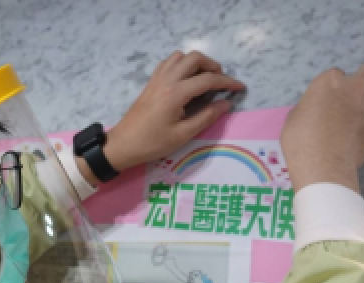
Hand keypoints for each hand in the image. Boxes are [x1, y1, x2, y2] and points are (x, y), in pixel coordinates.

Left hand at [80, 51, 244, 182]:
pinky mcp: (151, 82)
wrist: (123, 144)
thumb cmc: (152, 143)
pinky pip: (169, 63)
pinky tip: (186, 80)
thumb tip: (225, 104)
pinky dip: (182, 65)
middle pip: (195, 58)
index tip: (240, 88)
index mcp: (176, 93)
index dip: (227, 82)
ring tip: (204, 80)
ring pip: (181, 57)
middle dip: (212, 66)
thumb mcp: (183, 135)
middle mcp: (167, 79)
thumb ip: (206, 117)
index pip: (208, 79)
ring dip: (196, 63)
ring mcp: (157, 78)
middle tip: (220, 82)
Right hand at [280, 64, 363, 192]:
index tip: (327, 96)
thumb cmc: (298, 138)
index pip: (335, 73)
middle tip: (358, 90)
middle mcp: (354, 88)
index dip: (332, 85)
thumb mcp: (294, 117)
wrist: (320, 162)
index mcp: (329, 82)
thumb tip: (314, 112)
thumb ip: (309, 108)